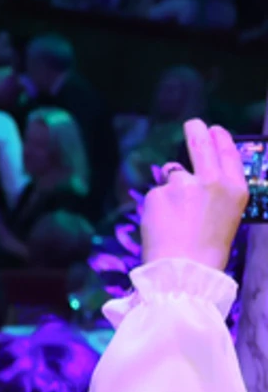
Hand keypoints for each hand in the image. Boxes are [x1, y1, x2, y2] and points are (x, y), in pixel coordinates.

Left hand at [139, 119, 252, 273]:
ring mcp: (183, 185)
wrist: (185, 268)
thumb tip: (198, 173)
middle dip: (196, 131)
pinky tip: (163, 223)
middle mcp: (212, 182)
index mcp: (235, 189)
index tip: (215, 129)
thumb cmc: (208, 248)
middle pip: (200, 145)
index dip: (221, 139)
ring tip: (176, 216)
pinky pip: (157, 193)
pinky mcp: (158, 193)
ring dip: (172, 188)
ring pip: (174, 174)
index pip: (228, 153)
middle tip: (193, 123)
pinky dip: (158, 205)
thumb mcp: (227, 215)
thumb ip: (217, 191)